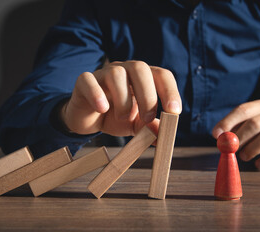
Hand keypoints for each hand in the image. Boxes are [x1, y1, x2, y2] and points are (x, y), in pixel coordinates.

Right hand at [60, 60, 181, 136]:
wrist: (88, 120)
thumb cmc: (116, 117)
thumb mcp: (136, 125)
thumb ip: (150, 127)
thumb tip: (164, 135)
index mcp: (143, 78)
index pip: (161, 75)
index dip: (170, 91)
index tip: (174, 111)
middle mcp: (125, 70)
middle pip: (140, 68)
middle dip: (148, 95)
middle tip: (148, 119)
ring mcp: (104, 73)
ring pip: (116, 74)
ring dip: (123, 98)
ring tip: (122, 117)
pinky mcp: (84, 81)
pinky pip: (89, 80)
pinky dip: (96, 94)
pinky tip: (102, 109)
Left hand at [212, 99, 259, 169]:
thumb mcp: (254, 123)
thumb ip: (237, 128)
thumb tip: (219, 137)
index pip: (243, 110)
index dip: (228, 122)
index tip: (216, 134)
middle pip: (255, 123)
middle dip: (239, 138)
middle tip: (230, 149)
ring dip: (252, 149)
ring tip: (243, 157)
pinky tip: (258, 164)